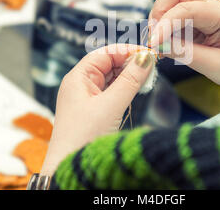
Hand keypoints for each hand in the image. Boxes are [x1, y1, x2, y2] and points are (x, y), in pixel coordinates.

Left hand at [40, 44, 153, 175]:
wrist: (68, 169)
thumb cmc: (81, 139)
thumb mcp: (111, 106)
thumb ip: (130, 80)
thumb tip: (145, 58)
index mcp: (77, 77)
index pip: (105, 53)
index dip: (126, 51)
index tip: (148, 53)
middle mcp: (80, 85)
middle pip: (108, 64)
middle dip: (129, 63)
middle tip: (151, 67)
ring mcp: (86, 98)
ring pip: (111, 79)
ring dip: (128, 77)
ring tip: (146, 79)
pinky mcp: (93, 111)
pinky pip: (111, 93)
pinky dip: (124, 90)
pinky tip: (135, 92)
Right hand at [149, 0, 219, 90]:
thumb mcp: (213, 66)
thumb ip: (184, 53)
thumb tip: (157, 44)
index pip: (186, 9)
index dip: (165, 23)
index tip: (152, 43)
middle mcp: (210, 5)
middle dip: (159, 11)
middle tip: (154, 37)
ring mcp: (201, 8)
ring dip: (159, 17)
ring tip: (158, 41)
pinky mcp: (193, 17)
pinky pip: (171, 12)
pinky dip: (162, 25)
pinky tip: (164, 42)